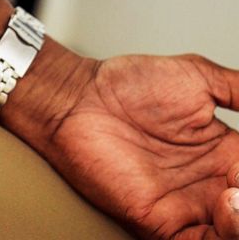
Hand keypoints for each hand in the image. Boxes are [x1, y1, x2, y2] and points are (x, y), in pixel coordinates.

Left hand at [9, 49, 238, 238]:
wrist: (79, 98)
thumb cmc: (128, 85)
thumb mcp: (199, 79)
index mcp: (229, 156)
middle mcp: (214, 187)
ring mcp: (191, 209)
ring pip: (235, 234)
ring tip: (235, 198)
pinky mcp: (163, 225)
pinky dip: (225, 238)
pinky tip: (229, 210)